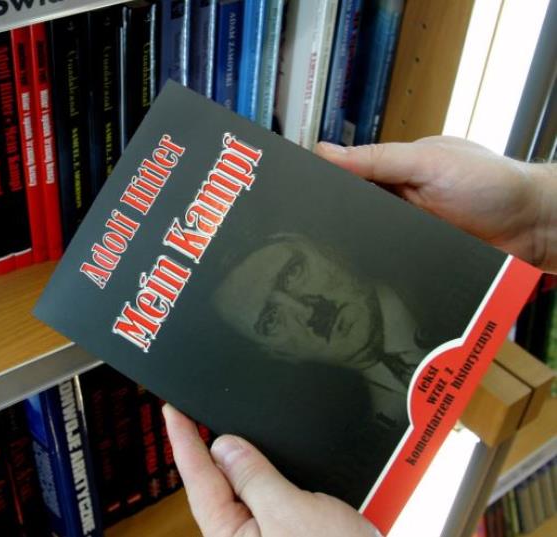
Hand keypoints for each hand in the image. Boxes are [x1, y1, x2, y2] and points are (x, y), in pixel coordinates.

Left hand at [163, 404, 380, 536]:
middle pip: (220, 484)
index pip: (199, 479)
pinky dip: (269, 477)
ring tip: (237, 436)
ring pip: (248, 491)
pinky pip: (270, 500)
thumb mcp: (289, 512)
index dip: (184, 440)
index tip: (171, 411)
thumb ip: (255, 477)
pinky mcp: (290, 536)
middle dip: (212, 450)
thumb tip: (226, 447)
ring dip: (248, 464)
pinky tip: (270, 466)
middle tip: (197, 413)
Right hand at [315, 136, 556, 271]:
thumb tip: (325, 151)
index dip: (324, 184)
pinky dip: (377, 267)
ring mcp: (406, 231)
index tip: (298, 193)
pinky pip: (386, 264)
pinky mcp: (415, 258)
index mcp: (396, 169)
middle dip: (335, 220)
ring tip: (331, 253)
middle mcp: (397, 200)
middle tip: (307, 231)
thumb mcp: (429, 161)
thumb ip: (378, 159)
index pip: (347, 175)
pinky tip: (362, 270)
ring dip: (355, 245)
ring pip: (365, 241)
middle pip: (352, 212)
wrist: (535, 226)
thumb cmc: (493, 183)